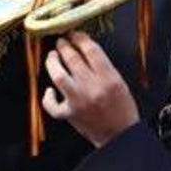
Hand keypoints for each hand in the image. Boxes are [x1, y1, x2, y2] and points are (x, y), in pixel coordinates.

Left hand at [42, 31, 139, 147]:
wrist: (120, 137)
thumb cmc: (122, 109)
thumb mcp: (120, 82)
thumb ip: (103, 67)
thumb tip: (85, 49)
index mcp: (109, 78)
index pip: (90, 50)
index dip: (80, 38)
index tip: (75, 34)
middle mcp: (92, 87)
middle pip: (72, 58)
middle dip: (64, 46)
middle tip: (61, 42)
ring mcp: (79, 101)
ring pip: (58, 76)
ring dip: (53, 62)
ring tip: (52, 56)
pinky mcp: (70, 115)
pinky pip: (52, 105)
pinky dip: (48, 97)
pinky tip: (50, 90)